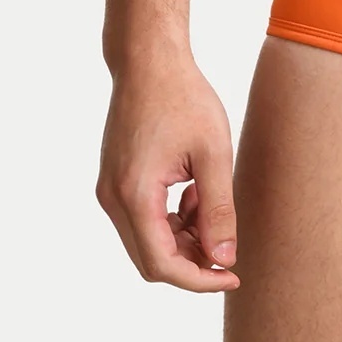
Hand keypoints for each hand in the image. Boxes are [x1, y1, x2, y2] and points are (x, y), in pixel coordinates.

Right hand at [96, 57, 241, 291]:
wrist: (149, 61)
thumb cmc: (184, 98)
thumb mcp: (213, 153)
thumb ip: (219, 209)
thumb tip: (224, 258)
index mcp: (135, 194)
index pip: (162, 265)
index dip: (198, 279)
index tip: (232, 274)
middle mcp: (113, 199)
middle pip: (151, 259)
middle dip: (191, 261)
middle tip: (228, 247)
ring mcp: (109, 190)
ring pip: (147, 240)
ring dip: (183, 237)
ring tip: (212, 203)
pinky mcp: (114, 181)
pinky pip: (142, 218)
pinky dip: (170, 219)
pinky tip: (195, 192)